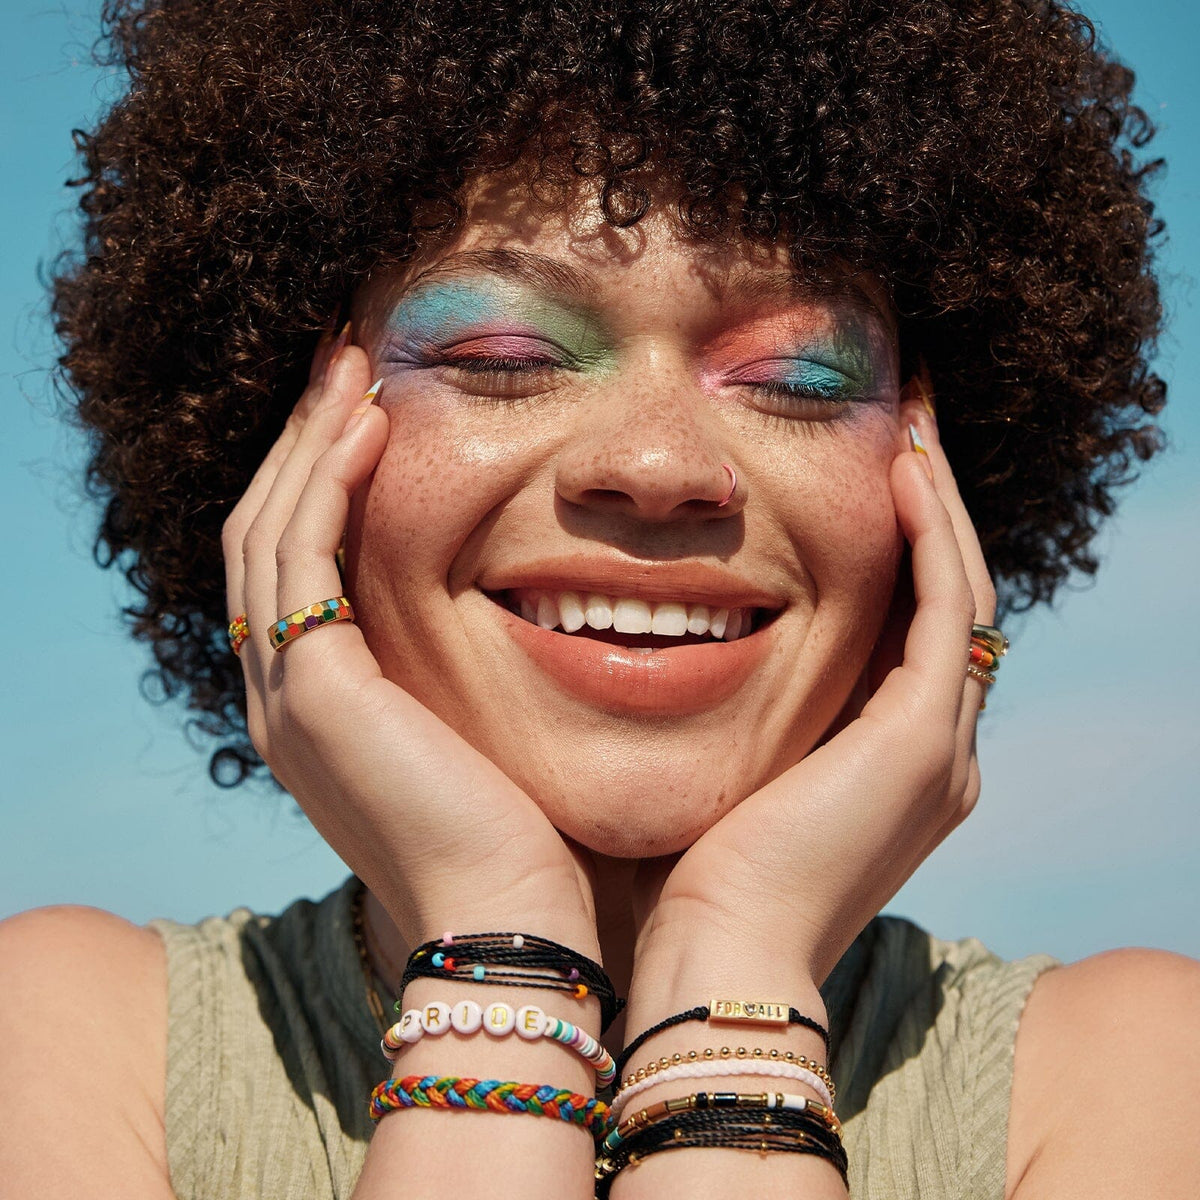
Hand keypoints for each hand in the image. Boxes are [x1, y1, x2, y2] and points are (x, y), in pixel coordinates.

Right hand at [221, 333, 597, 950]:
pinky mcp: (314, 692)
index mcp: (318, 706)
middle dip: (302, 446)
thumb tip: (510, 610)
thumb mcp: (475, 733)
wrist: (508, 922)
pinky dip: (328, 484)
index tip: (367, 413)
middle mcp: (282, 697)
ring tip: (352, 369)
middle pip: (267, 536)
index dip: (319, 482)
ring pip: (270, 533)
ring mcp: (286, 697)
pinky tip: (371, 426)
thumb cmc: (518, 837)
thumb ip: (457, 673)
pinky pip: (302, 557)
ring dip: (308, 444)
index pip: (296, 566)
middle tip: (345, 367)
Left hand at [631, 405, 995, 986]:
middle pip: (947, 606)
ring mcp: (940, 750)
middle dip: (928, 518)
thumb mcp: (730, 775)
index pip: (909, 636)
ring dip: (937, 511)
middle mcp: (935, 756)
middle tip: (905, 434)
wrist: (713, 964)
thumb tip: (674, 652)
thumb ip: (740, 718)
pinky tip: (902, 473)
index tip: (865, 479)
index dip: (898, 554)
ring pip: (959, 596)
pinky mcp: (924, 741)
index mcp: (891, 769)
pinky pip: (944, 609)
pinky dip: (931, 537)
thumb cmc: (693, 882)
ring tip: (912, 433)